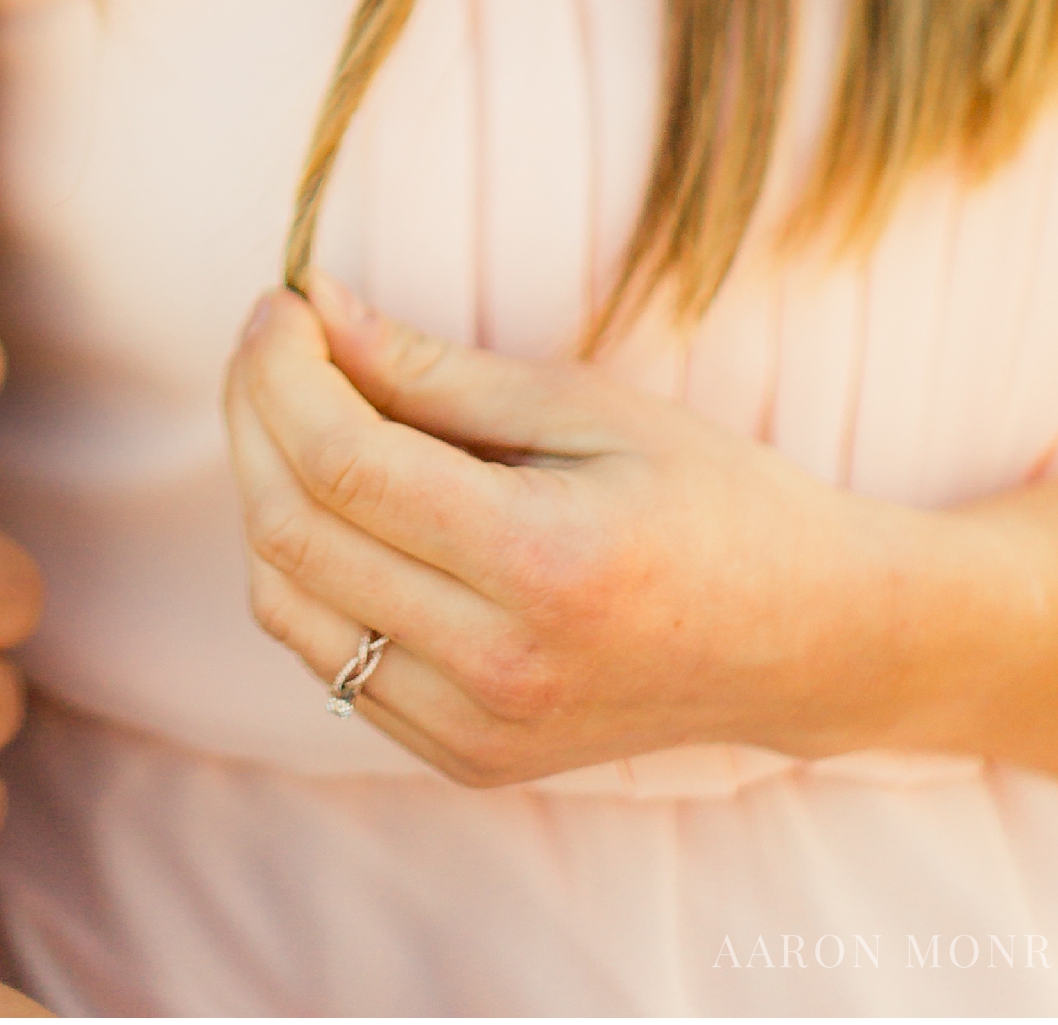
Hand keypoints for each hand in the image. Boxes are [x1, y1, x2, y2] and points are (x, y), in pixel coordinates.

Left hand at [224, 277, 897, 786]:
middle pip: (294, 533)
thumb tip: (315, 311)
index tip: (281, 299)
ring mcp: (475, 731)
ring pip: (287, 606)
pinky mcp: (464, 758)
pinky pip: (328, 659)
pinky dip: (303, 569)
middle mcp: (497, 667)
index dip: (282, 370)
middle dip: (254, 415)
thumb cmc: (710, 497)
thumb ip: (436, 370)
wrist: (804, 641)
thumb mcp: (586, 404)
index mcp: (540, 564)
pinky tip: (337, 497)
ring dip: (262, 491)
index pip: (342, 464)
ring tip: (294, 406)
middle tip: (271, 337)